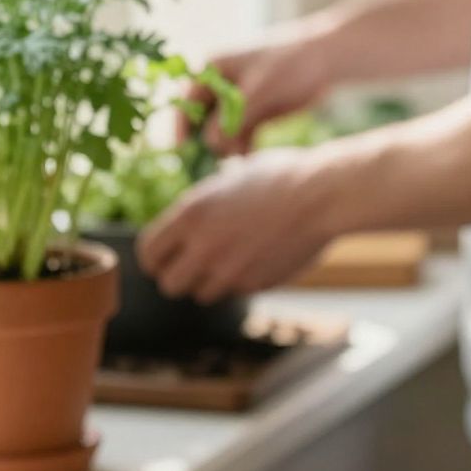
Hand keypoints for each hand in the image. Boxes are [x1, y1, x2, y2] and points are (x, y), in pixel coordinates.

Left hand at [137, 149, 335, 299]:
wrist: (323, 195)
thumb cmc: (280, 176)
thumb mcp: (230, 179)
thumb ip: (204, 206)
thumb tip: (191, 220)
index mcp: (190, 214)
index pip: (148, 254)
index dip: (154, 258)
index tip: (165, 256)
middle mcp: (204, 247)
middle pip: (168, 284)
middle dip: (178, 277)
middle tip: (192, 266)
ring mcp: (230, 270)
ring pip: (201, 294)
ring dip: (209, 282)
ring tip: (228, 259)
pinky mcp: (256, 284)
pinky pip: (235, 291)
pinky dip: (240, 282)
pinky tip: (257, 257)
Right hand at [182, 32, 333, 153]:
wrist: (327, 60)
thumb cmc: (288, 65)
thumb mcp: (257, 92)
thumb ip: (232, 119)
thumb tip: (211, 144)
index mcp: (214, 69)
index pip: (187, 101)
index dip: (182, 127)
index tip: (183, 151)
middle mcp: (222, 85)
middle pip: (204, 119)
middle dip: (207, 141)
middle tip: (215, 162)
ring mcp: (240, 100)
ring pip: (224, 131)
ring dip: (227, 147)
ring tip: (236, 162)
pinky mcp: (258, 112)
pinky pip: (242, 135)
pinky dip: (243, 147)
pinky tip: (248, 160)